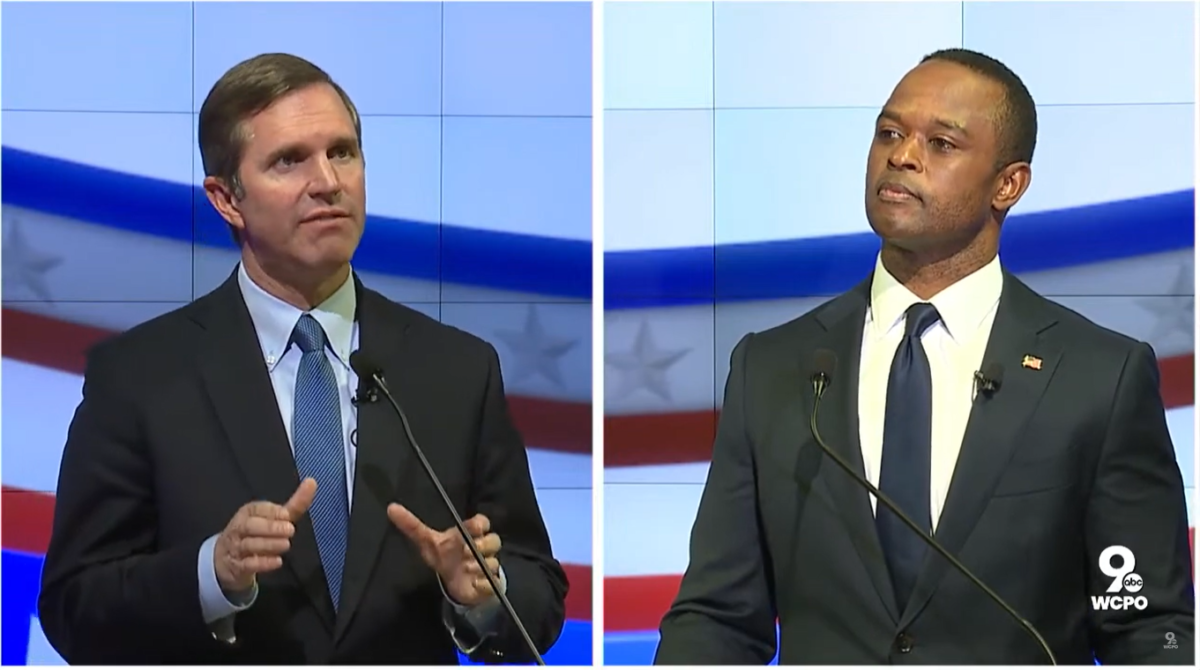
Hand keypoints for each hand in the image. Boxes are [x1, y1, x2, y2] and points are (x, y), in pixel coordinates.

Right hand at [214, 478, 316, 592]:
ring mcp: (235, 548)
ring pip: (248, 545)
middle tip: (290, 529)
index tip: (287, 514)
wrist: (227, 560)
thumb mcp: (274, 519)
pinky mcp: (236, 567)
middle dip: (270, 527)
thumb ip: (294, 504)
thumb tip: (312, 482)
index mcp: (248, 513)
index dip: (272, 511)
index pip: (256, 509)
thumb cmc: (257, 534)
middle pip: (249, 526)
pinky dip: (262, 563)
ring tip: (286, 544)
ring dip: (268, 544)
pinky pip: (247, 564)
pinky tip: (277, 562)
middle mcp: (239, 528)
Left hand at [387, 504, 501, 606]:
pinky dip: (483, 584)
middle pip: (493, 540)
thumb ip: (412, 526)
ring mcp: (488, 565)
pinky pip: (491, 583)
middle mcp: (482, 547)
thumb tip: (391, 507)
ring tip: (465, 569)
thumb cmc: (443, 556)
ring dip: (478, 566)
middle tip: (465, 553)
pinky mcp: (490, 584)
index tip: (475, 528)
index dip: (480, 524)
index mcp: (469, 534)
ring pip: (493, 562)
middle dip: (479, 546)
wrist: (455, 583)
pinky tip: (474, 583)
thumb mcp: (426, 542)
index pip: (482, 522)